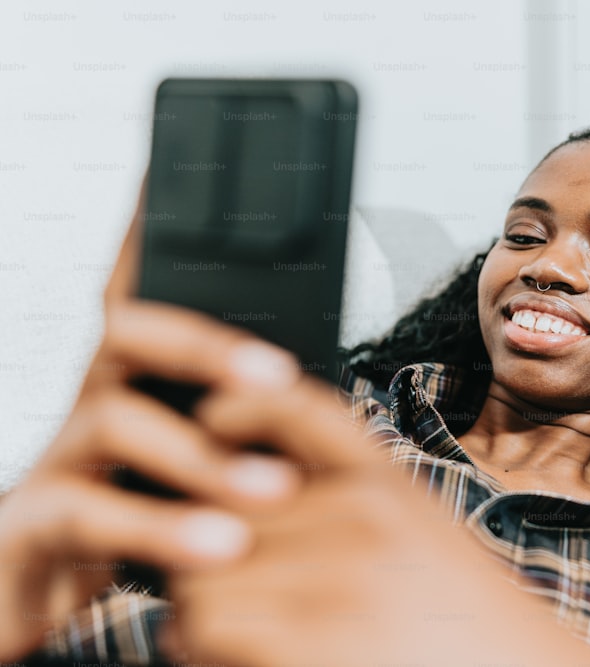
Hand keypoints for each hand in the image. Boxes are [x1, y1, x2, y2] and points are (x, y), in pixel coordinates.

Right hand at [0, 182, 304, 659]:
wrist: (31, 594)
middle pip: (130, 333)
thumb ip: (231, 423)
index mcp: (135, 378)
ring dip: (204, 457)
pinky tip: (222, 547)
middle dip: (206, 345)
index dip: (153, 232)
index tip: (178, 172)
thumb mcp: (188, 459)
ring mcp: (58, 455)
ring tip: (277, 489)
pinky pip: (87, 515)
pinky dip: (161, 529)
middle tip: (279, 376)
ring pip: (116, 422)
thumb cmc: (130, 513)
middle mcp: (92, 398)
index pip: (143, 290)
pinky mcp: (31, 523)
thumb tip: (308, 391)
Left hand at [161, 376, 589, 665]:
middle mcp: (363, 516)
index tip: (213, 421)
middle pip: (225, 511)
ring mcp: (337, 576)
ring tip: (241, 639)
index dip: (244, 405)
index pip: (300, 410)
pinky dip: (208, 650)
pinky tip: (253, 660)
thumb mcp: (420, 536)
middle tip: (236, 597)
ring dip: (203, 611)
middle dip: (214, 556)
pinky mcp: (310, 641)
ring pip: (203, 573)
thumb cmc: (468, 624)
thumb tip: (237, 501)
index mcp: (391, 484)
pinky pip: (206, 629)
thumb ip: (350, 505)